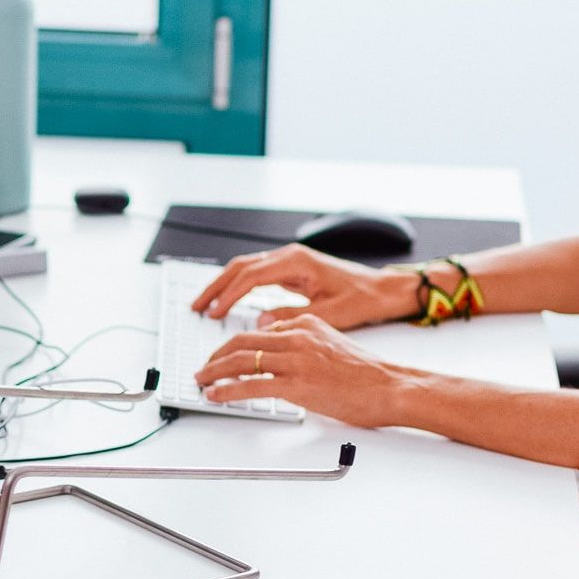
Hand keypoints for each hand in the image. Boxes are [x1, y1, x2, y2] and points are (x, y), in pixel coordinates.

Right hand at [190, 245, 417, 330]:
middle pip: (241, 267)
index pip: (251, 276)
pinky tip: (229, 300)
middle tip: (196, 306)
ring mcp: (290, 261)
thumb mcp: (329, 314)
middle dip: (216, 286)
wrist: (383, 290)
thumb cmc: (363, 300)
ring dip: (223, 285)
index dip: (228, 296)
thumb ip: (293, 317)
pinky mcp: (292, 269)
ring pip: (246, 268)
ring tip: (205, 304)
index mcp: (297, 262)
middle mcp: (290, 256)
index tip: (213, 313)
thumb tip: (261, 322)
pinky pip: (257, 274)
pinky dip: (238, 285)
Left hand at [194, 315, 406, 427]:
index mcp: (306, 323)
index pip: (259, 330)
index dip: (233, 344)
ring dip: (214, 371)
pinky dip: (227, 390)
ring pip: (242, 360)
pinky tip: (216, 395)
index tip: (221, 355)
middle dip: (216, 355)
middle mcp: (298, 336)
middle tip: (203, 367)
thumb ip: (304, 339)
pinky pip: (252, 385)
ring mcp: (297, 360)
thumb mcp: (332, 341)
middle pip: (243, 341)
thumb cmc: (365, 373)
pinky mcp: (297, 384)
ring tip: (202, 381)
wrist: (389, 386)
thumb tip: (278, 345)